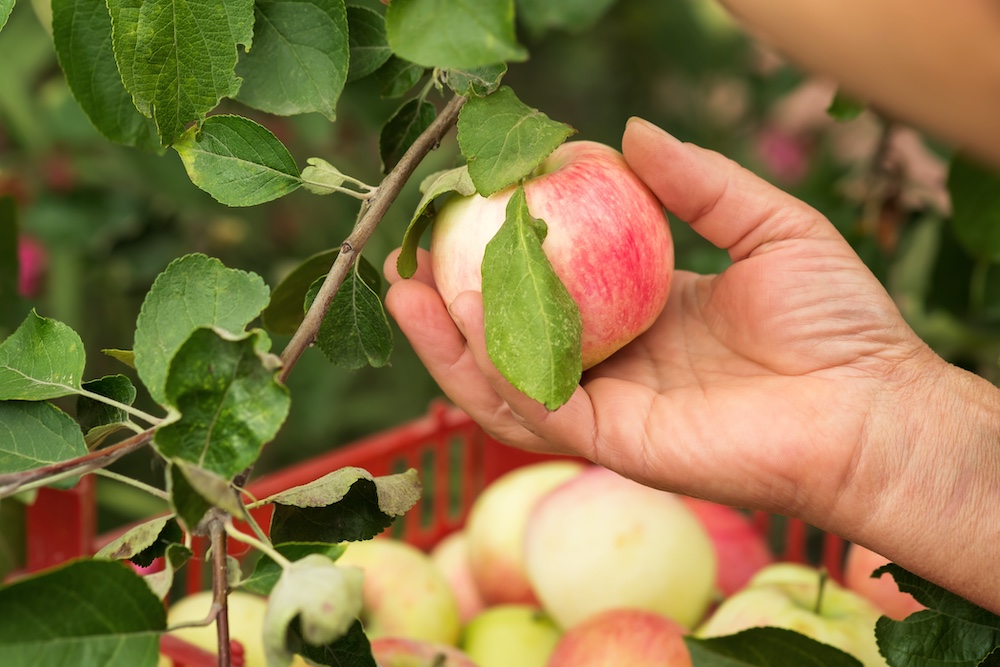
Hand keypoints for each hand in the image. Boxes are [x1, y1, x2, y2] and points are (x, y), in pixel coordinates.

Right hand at [385, 118, 935, 520]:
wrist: (874, 409)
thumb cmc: (838, 322)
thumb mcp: (769, 225)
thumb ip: (700, 183)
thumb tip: (628, 133)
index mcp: (645, 318)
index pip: (555, 288)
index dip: (505, 253)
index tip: (467, 207)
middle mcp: (615, 367)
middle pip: (512, 340)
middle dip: (452, 304)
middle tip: (407, 255)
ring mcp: (609, 410)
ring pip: (505, 383)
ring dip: (450, 341)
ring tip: (405, 290)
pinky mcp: (613, 446)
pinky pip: (538, 408)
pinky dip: (494, 367)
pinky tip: (465, 317)